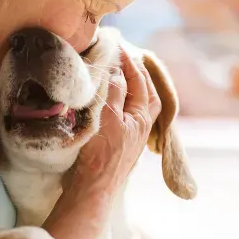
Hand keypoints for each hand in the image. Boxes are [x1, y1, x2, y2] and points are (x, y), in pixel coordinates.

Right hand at [68, 48, 161, 199]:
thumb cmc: (100, 155)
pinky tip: (111, 100)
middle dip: (137, 74)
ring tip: (120, 75)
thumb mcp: (107, 118)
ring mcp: (131, 136)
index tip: (117, 47)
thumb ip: (114, 92)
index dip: (129, 63)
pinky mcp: (119, 144)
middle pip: (146, 93)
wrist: (92, 191)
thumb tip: (118, 69)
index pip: (139, 82)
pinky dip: (121, 102)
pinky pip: (125, 115)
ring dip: (131, 88)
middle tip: (124, 58)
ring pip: (137, 105)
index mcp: (141, 117)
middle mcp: (140, 126)